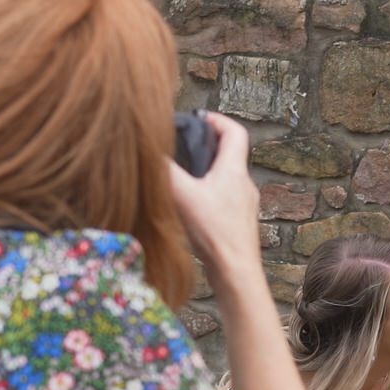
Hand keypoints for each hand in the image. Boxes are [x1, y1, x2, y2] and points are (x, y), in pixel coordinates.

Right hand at [165, 112, 260, 278]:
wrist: (236, 272)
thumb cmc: (215, 233)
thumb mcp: (183, 194)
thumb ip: (165, 169)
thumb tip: (146, 149)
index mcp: (235, 171)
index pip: (235, 132)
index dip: (217, 119)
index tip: (198, 117)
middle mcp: (244, 184)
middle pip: (229, 153)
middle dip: (205, 144)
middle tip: (181, 143)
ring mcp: (243, 204)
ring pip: (224, 176)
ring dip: (204, 170)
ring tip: (180, 172)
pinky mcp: (237, 222)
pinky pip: (222, 197)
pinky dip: (206, 191)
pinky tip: (187, 203)